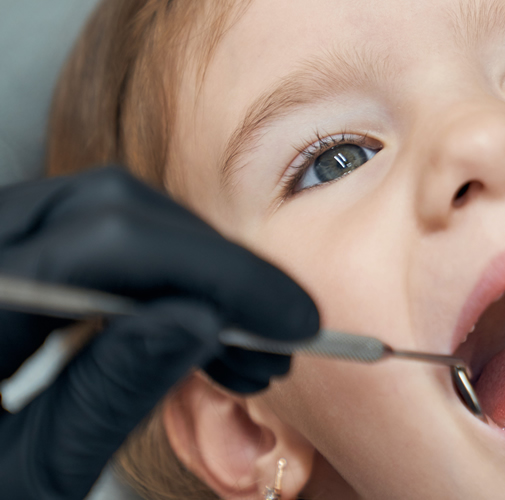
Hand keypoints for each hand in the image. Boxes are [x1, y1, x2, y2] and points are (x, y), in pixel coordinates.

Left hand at [0, 167, 318, 498]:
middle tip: (278, 336)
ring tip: (242, 352)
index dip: (218, 273)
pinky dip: (149, 282)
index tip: (290, 320)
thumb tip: (200, 317)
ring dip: (189, 274)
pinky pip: (81, 244)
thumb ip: (107, 393)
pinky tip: (192, 333)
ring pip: (102, 216)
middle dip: (211, 268)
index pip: (107, 245)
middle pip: (108, 210)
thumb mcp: (28, 477)